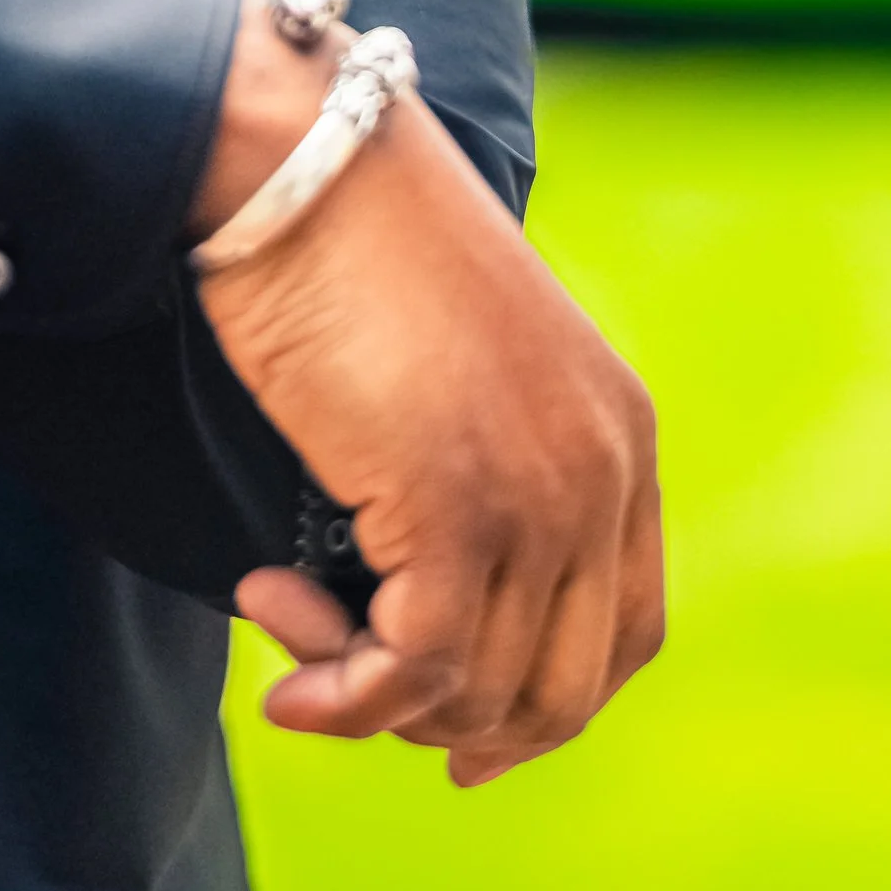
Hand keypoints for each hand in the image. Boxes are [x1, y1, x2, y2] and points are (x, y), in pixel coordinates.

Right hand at [196, 0, 663, 784]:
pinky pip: (407, 669)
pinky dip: (334, 681)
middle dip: (443, 719)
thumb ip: (482, 452)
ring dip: (364, 692)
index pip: (625, 633)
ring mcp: (536, 495)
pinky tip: (265, 606)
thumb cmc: (348, 236)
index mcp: (619, 433)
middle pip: (558, 688)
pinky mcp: (451, 507)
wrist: (302, 155)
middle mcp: (600, 474)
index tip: (451, 734)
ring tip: (278, 618)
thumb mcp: (459, 359)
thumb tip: (425, 576)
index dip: (540, 709)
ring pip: (475, 693)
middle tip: (337, 683)